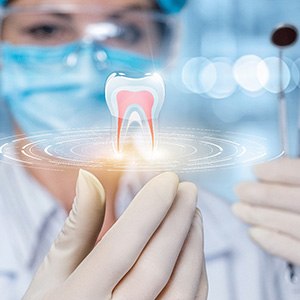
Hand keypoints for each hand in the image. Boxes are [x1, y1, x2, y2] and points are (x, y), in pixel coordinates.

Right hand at [23, 170, 207, 299]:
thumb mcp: (54, 272)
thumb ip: (77, 226)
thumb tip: (89, 178)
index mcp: (79, 296)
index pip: (121, 244)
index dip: (149, 206)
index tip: (167, 179)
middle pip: (156, 262)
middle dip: (177, 218)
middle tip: (186, 188)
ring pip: (181, 285)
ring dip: (192, 242)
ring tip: (192, 212)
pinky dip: (196, 269)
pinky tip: (192, 246)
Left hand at [233, 157, 299, 264]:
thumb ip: (296, 174)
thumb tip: (273, 168)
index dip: (279, 171)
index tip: (256, 169)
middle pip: (295, 199)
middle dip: (263, 194)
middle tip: (240, 190)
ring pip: (292, 225)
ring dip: (260, 216)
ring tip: (239, 210)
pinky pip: (297, 251)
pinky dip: (273, 242)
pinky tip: (254, 232)